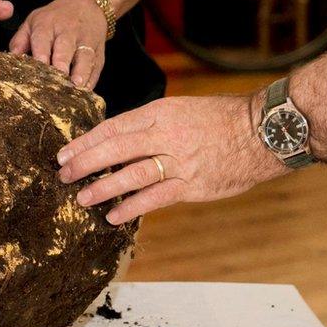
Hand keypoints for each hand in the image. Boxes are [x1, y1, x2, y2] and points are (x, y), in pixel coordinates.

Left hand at [10, 0, 106, 88]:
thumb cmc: (54, 19)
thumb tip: (12, 59)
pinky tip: (86, 92)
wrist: (86, 4)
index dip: (41, 54)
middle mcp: (68, 33)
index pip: (43, 39)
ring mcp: (86, 42)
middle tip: (59, 80)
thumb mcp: (33, 22)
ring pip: (85, 57)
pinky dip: (92, 79)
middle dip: (62, 64)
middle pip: (65, 48)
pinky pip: (97, 66)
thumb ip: (20, 41)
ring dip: (81, 72)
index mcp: (47, 25)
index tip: (40, 67)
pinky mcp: (99, 52)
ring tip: (77, 86)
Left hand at [55, 95, 288, 223]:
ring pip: (132, 174)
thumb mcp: (181, 110)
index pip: (113, 127)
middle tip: (63, 174)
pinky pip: (155, 197)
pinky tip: (113, 216)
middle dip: (85, 163)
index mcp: (160, 112)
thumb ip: (150, 125)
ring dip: (103, 187)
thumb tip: (116, 141)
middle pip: (116, 148)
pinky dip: (131, 207)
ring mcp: (179, 160)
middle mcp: (165, 134)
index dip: (86, 141)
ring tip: (82, 198)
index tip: (64, 153)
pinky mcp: (192, 184)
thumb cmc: (220, 119)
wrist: (263, 131)